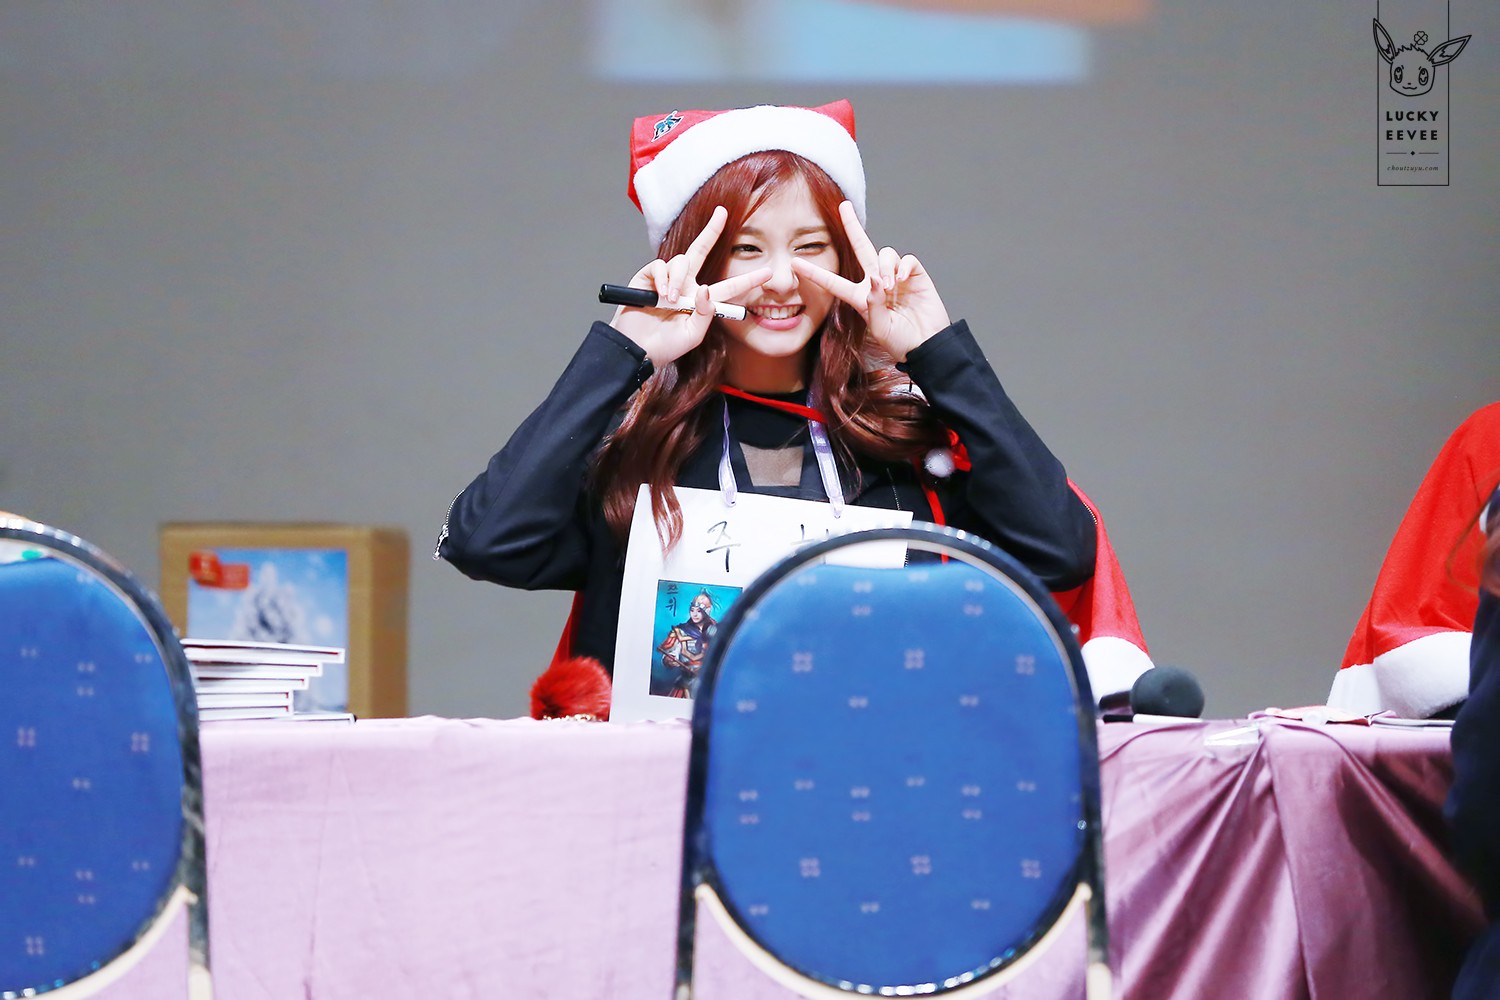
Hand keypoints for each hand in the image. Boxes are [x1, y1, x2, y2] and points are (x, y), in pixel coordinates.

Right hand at [611, 206, 771, 366]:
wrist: (636, 348)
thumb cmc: (665, 346)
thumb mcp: (692, 335)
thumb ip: (705, 314)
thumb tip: (706, 289)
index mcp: (700, 300)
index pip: (728, 286)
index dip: (748, 280)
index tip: (768, 272)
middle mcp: (685, 285)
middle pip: (701, 251)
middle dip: (712, 230)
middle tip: (722, 213)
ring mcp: (667, 279)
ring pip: (681, 261)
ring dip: (677, 278)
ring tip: (670, 299)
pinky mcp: (648, 277)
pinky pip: (660, 266)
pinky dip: (662, 278)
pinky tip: (660, 294)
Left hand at [791, 201, 949, 361]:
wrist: (927, 344)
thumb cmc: (901, 341)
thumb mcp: (881, 329)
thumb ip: (875, 305)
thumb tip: (876, 279)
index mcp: (860, 297)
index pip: (833, 282)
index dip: (814, 273)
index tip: (794, 263)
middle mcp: (875, 282)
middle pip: (860, 247)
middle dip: (852, 225)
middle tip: (843, 206)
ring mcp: (894, 276)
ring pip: (883, 254)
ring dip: (885, 267)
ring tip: (891, 287)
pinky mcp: (913, 274)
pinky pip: (905, 259)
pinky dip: (903, 267)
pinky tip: (904, 281)